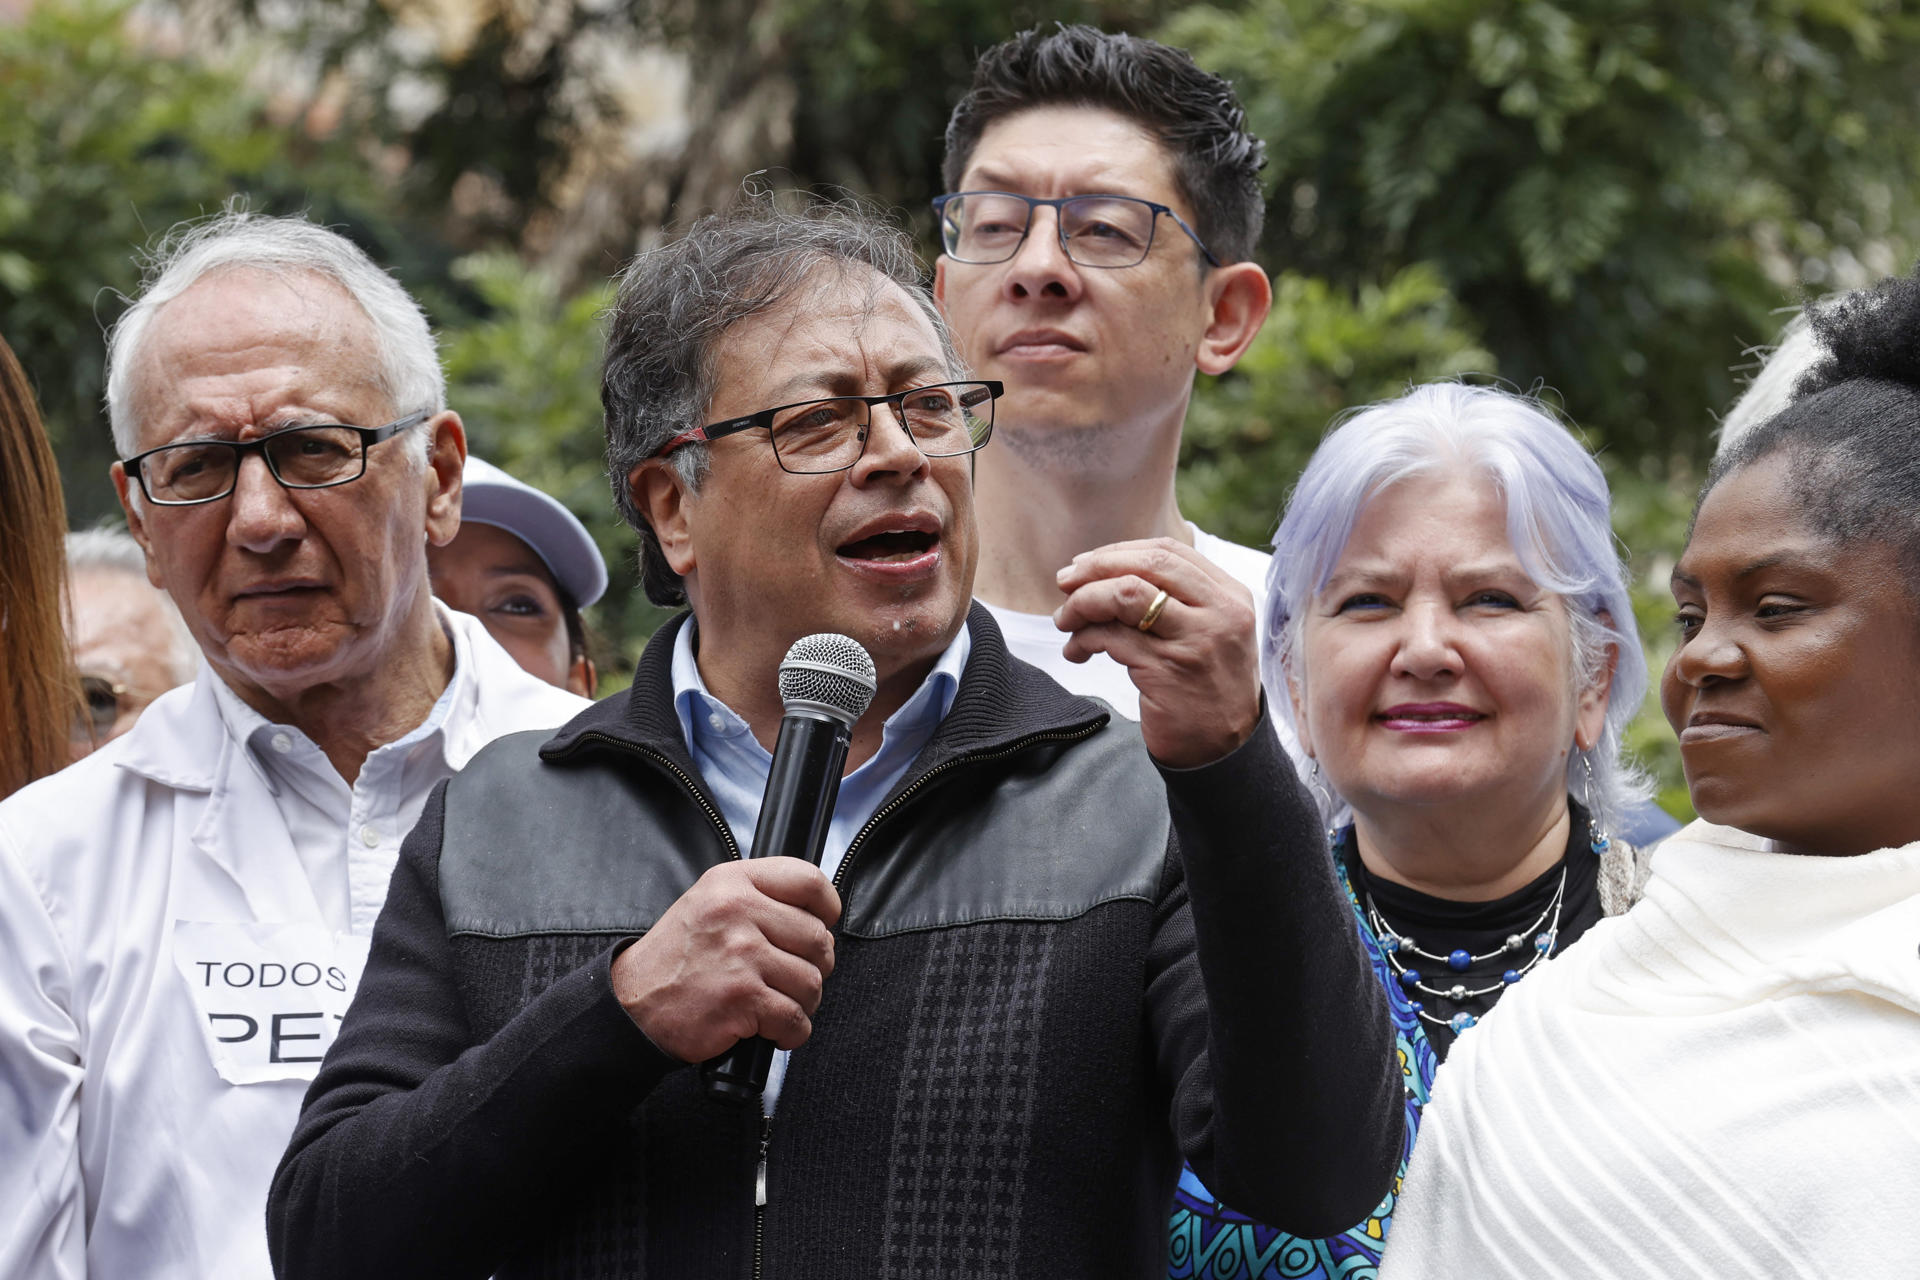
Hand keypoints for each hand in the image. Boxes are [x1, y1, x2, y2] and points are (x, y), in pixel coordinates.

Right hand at [611, 859, 840, 1061]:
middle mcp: (737, 912)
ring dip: (803, 1002)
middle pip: (817, 937)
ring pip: (812, 981)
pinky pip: (796, 1018)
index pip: (808, 880)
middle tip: (791, 976)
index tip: (824, 923)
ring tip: (778, 1003)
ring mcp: (741, 955)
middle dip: (815, 964)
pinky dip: (792, 1032)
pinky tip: (772, 1029)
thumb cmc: (676, 957)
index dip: (827, 906)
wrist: (632, 1005)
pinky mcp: (742, 998)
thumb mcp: (708, 903)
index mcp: (732, 883)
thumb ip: (757, 897)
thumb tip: (816, 915)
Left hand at [1054, 537, 1261, 768]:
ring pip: (1124, 595)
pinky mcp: (1167, 672)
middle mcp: (1219, 614)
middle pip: (1146, 565)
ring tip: (1065, 620)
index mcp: (1230, 596)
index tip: (1086, 564)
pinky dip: (1082, 640)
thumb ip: (1177, 599)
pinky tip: (1075, 652)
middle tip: (1065, 582)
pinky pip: (1110, 638)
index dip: (1118, 552)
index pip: (1168, 552)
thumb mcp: (1210, 632)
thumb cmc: (1207, 688)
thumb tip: (1107, 569)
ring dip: (1083, 602)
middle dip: (1095, 568)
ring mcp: (1194, 642)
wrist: (1224, 752)